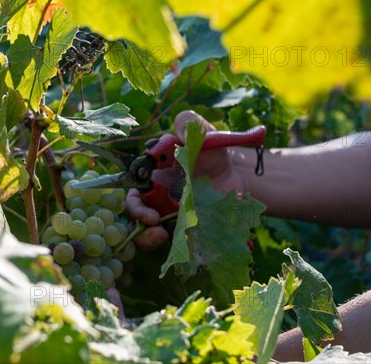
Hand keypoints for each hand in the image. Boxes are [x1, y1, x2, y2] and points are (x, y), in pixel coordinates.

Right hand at [125, 110, 246, 250]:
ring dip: (147, 238)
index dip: (134, 199)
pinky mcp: (185, 230)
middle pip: (135, 213)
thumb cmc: (213, 151)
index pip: (133, 188)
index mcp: (154, 173)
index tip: (146, 203)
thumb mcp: (203, 132)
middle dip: (137, 219)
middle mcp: (156, 196)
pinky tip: (183, 243)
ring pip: (146, 233)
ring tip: (162, 236)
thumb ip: (189, 124)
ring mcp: (169, 214)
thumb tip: (178, 133)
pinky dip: (173, 247)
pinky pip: (172, 243)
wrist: (237, 175)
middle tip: (153, 221)